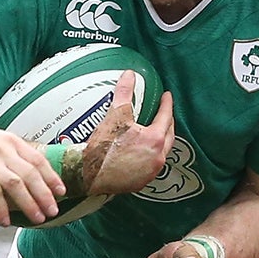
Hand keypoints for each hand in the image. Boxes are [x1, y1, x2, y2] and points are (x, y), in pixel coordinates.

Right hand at [0, 125, 62, 226]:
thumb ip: (10, 155)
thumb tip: (30, 174)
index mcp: (10, 141)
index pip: (38, 160)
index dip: (52, 178)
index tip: (61, 192)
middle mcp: (2, 149)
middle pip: (31, 174)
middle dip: (45, 195)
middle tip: (52, 211)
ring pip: (17, 184)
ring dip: (29, 203)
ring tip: (36, 218)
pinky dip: (2, 209)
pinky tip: (5, 221)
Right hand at [82, 73, 175, 196]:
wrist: (90, 174)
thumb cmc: (103, 149)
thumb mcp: (115, 115)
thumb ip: (125, 92)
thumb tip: (129, 76)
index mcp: (154, 139)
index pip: (166, 116)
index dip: (166, 104)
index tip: (166, 97)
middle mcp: (157, 157)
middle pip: (169, 135)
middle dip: (167, 122)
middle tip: (163, 113)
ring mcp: (151, 171)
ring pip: (162, 151)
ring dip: (161, 140)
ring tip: (154, 131)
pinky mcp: (142, 181)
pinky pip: (152, 164)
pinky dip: (151, 155)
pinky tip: (142, 151)